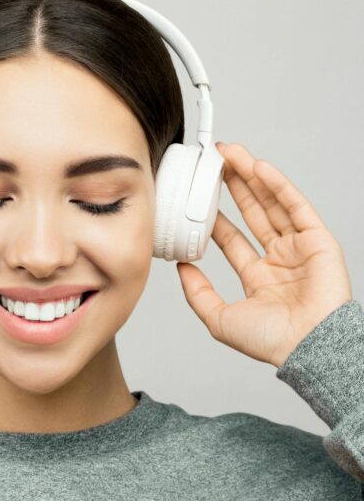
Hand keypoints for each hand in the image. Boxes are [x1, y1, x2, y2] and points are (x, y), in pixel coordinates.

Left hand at [176, 142, 352, 367]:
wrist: (308, 347)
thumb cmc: (272, 342)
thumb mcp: (220, 319)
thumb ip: (198, 293)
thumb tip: (181, 269)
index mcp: (259, 278)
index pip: (232, 238)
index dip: (216, 215)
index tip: (199, 196)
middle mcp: (279, 260)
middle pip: (253, 213)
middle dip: (233, 186)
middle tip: (215, 163)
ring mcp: (299, 248)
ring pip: (272, 203)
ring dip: (252, 177)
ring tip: (231, 154)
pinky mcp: (318, 240)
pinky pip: (296, 206)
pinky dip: (278, 185)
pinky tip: (259, 168)